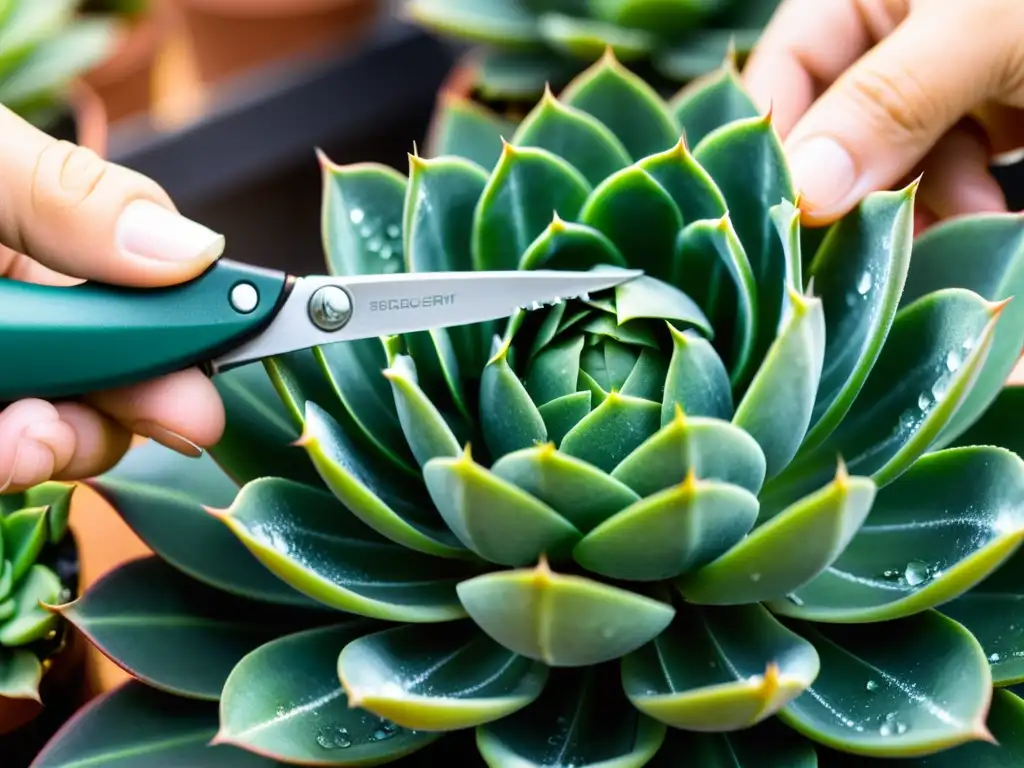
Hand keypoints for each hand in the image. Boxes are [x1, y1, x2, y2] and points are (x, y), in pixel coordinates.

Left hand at [0, 106, 226, 492]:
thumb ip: (73, 200)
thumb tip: (194, 250)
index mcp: (40, 241)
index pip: (155, 284)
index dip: (211, 316)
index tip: (267, 332)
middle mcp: (31, 317)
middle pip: (129, 377)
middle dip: (151, 402)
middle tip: (188, 418)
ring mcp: (11, 378)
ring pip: (75, 439)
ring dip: (68, 446)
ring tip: (23, 437)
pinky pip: (21, 467)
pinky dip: (19, 466)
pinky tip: (5, 453)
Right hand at [742, 0, 1023, 227]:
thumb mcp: (980, 33)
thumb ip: (886, 104)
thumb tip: (803, 191)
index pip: (784, 69)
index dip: (780, 142)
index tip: (790, 213)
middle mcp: (893, 34)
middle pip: (831, 128)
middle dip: (854, 187)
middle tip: (869, 235)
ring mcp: (942, 78)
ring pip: (888, 163)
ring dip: (912, 206)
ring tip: (951, 223)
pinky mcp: (989, 116)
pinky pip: (944, 173)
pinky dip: (958, 200)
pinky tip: (982, 213)